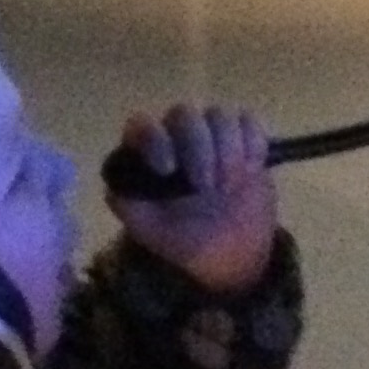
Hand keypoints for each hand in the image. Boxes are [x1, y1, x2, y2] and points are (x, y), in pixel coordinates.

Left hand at [109, 104, 275, 293]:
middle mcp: (179, 135)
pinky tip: (251, 171)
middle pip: (185, 114)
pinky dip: (252, 143)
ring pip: (220, 114)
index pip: (143, 125)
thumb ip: (125, 204)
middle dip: (198, 148)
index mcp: (149, 152)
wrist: (229, 254)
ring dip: (228, 149)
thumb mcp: (147, 230)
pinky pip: (249, 121)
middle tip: (206, 187)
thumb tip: (116, 183)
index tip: (167, 169)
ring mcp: (214, 133)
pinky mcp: (246, 138)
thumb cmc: (183, 238)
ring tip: (229, 187)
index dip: (154, 139)